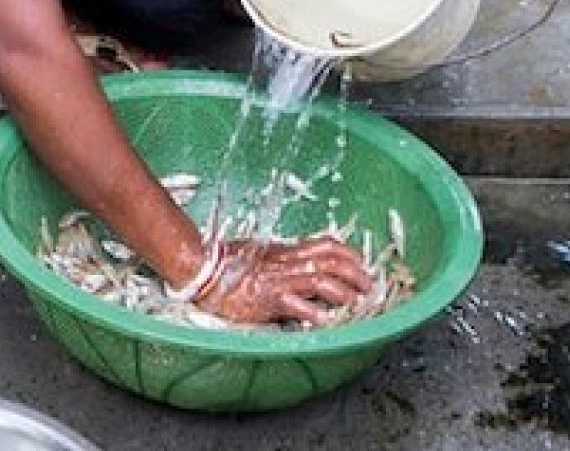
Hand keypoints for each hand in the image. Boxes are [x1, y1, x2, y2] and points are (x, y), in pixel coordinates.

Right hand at [191, 235, 374, 325]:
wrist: (201, 270)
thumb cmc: (224, 264)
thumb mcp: (259, 255)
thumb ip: (280, 260)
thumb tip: (297, 267)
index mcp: (285, 251)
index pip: (326, 245)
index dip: (349, 254)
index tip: (361, 265)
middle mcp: (287, 263)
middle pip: (331, 261)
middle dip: (355, 274)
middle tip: (368, 288)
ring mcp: (279, 280)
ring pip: (322, 280)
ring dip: (344, 293)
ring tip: (356, 305)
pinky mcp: (269, 298)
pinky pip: (298, 305)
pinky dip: (316, 314)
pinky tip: (328, 323)